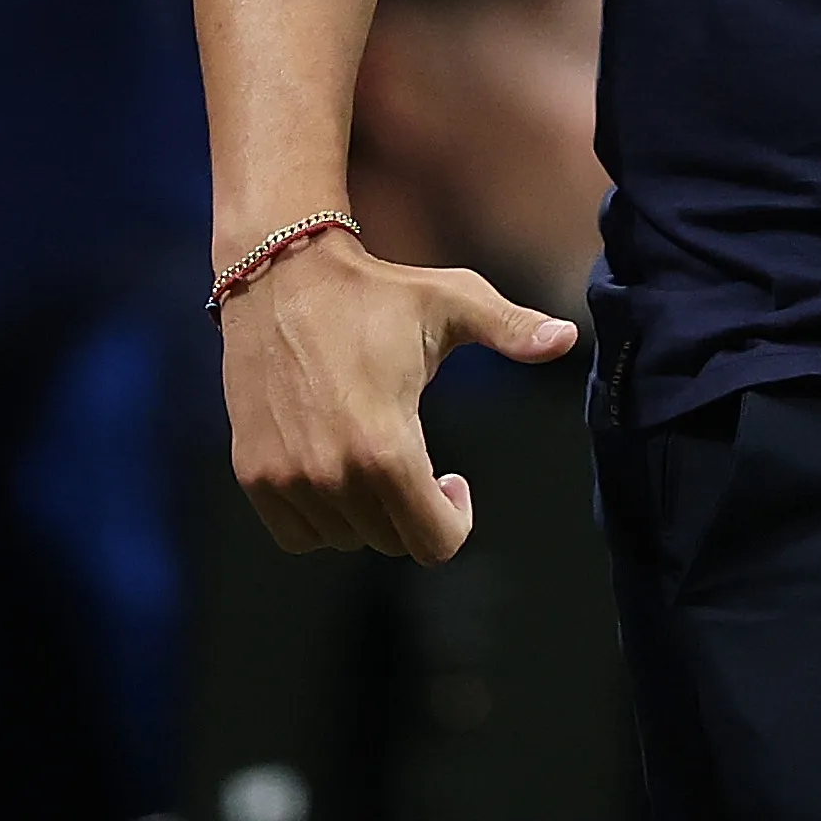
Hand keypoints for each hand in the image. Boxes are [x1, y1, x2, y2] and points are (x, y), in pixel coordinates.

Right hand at [219, 226, 577, 560]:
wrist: (280, 278)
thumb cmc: (376, 293)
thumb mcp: (454, 301)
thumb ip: (514, 329)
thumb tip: (568, 337)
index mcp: (384, 447)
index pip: (431, 541)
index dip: (455, 520)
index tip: (454, 479)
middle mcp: (330, 475)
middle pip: (391, 542)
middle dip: (415, 512)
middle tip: (419, 464)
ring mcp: (283, 480)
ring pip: (344, 541)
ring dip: (367, 514)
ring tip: (377, 458)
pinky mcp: (252, 475)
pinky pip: (297, 536)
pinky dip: (322, 518)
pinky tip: (337, 468)